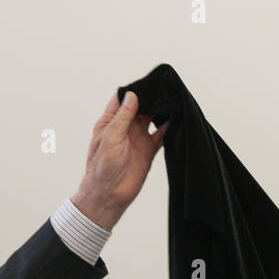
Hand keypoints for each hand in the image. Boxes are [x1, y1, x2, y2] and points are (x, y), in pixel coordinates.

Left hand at [71, 90, 167, 230]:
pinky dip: (169, 127)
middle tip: (166, 89)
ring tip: (173, 101)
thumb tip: (132, 96)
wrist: (109, 196)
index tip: (149, 81)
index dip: (135, 90)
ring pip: (152, 118)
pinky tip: (176, 120)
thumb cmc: (102, 169)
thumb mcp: (110, 138)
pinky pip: (160, 134)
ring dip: (161, 111)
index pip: (123, 99)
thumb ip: (122, 117)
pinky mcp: (148, 150)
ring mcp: (137, 138)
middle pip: (141, 106)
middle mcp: (125, 128)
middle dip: (152, 98)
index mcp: (110, 122)